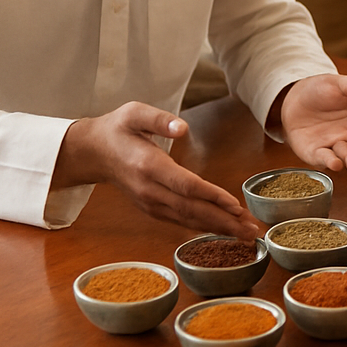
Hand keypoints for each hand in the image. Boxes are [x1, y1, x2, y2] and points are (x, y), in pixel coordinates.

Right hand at [54, 101, 261, 238]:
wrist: (94, 152)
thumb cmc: (118, 128)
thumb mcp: (134, 113)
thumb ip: (159, 119)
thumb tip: (182, 128)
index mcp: (148, 166)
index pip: (185, 186)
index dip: (211, 196)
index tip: (236, 205)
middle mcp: (149, 190)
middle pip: (191, 210)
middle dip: (224, 221)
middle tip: (252, 229)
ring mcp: (150, 203)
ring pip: (188, 220)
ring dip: (219, 228)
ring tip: (246, 234)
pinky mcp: (152, 208)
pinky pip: (181, 221)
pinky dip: (204, 227)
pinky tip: (224, 229)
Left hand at [279, 74, 346, 177]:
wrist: (298, 96)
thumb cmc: (325, 90)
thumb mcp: (338, 84)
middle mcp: (346, 141)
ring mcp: (329, 148)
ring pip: (339, 160)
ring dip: (343, 165)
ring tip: (345, 167)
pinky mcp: (313, 152)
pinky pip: (320, 158)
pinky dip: (326, 161)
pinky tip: (333, 163)